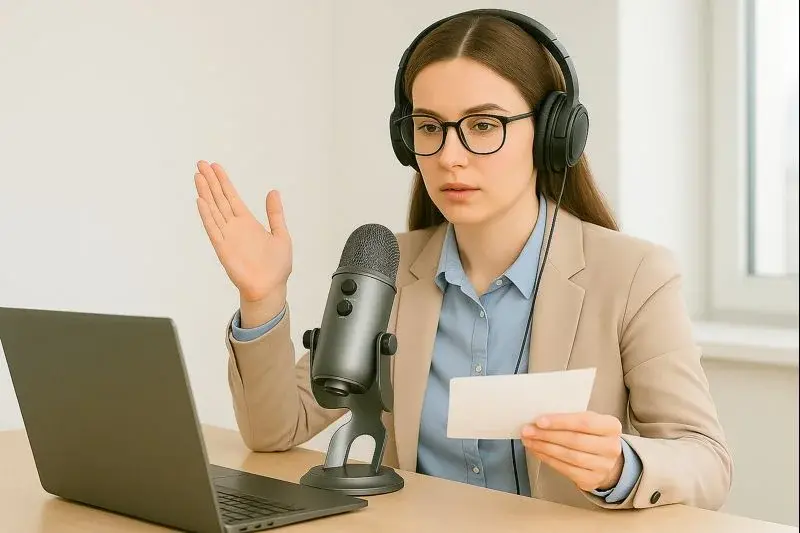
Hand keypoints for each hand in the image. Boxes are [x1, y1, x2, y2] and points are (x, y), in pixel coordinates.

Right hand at [194, 160, 292, 302]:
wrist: (271, 288)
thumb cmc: (276, 266)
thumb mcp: (281, 235)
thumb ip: (275, 214)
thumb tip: (273, 192)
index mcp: (248, 222)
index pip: (231, 196)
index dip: (223, 181)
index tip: (215, 166)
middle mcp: (235, 226)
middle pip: (219, 199)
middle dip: (210, 181)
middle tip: (201, 163)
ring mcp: (227, 236)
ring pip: (213, 210)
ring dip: (205, 193)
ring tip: (197, 176)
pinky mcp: (223, 248)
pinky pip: (213, 229)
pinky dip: (207, 216)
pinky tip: (201, 201)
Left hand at [521, 411, 623, 491]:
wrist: (606, 459)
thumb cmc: (592, 435)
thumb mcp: (589, 420)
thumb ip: (570, 418)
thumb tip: (539, 420)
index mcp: (612, 426)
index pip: (584, 422)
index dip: (560, 422)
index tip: (539, 421)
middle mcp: (611, 447)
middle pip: (574, 440)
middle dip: (547, 435)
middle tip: (527, 431)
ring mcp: (603, 466)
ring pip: (569, 456)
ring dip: (544, 448)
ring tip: (529, 441)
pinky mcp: (592, 480)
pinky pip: (566, 470)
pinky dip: (548, 459)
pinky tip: (537, 452)